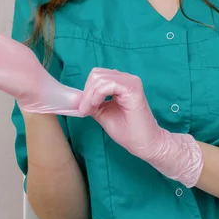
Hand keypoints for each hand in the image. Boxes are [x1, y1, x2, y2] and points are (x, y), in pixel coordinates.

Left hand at [78, 68, 203, 186]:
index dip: (86, 91)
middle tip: (85, 110)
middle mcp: (126, 78)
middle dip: (86, 93)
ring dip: (90, 96)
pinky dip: (97, 95)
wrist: (144, 143)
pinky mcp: (133, 89)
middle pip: (96, 74)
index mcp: (120, 82)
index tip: (82, 109)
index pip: (96, 76)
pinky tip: (96, 107)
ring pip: (99, 78)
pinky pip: (107, 85)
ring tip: (89, 111)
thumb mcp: (102, 113)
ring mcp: (131, 82)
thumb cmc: (127, 130)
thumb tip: (73, 98)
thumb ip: (90, 103)